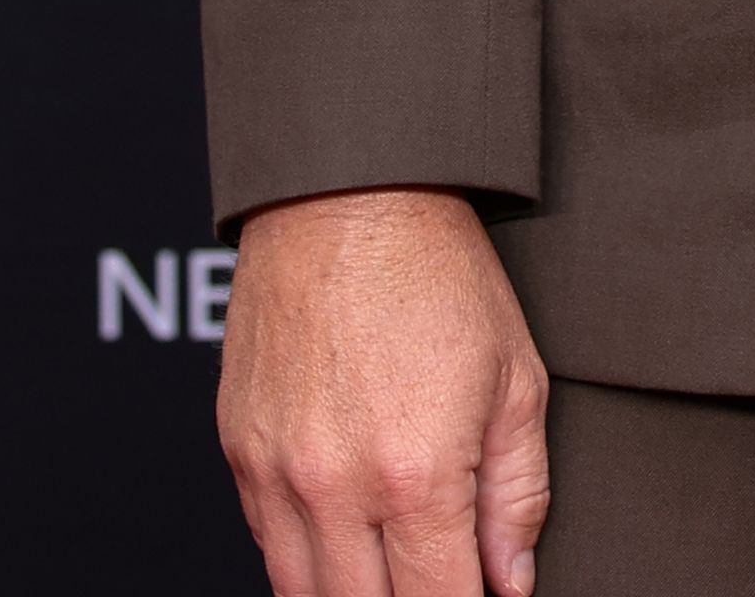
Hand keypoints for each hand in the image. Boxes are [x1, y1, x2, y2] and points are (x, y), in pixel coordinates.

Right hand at [220, 186, 553, 596]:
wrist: (345, 197)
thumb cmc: (440, 277)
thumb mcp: (516, 379)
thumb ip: (518, 496)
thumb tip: (510, 582)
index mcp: (417, 476)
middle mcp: (334, 488)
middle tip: (436, 580)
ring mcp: (275, 474)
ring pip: (302, 595)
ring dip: (350, 595)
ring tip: (391, 569)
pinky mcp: (237, 453)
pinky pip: (266, 544)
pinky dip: (304, 560)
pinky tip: (345, 540)